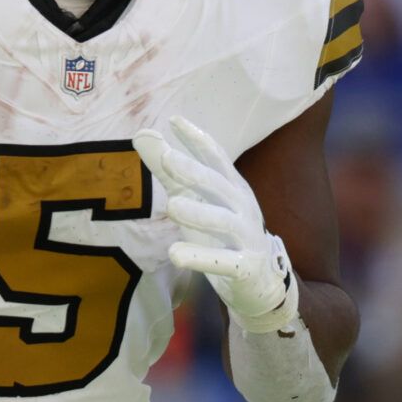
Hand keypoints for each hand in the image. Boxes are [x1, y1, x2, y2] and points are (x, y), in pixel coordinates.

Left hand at [133, 116, 297, 334]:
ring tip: (172, 206)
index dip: (197, 139)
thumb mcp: (195, 199)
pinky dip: (201, 258)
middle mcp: (242, 207)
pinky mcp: (245, 267)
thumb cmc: (222, 233)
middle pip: (219, 185)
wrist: (260, 281)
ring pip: (224, 222)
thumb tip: (141, 135)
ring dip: (199, 213)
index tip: (174, 121)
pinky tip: (175, 255)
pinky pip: (224, 262)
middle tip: (166, 158)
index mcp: (232, 187)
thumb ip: (168, 171)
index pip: (216, 158)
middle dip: (194, 171)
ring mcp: (247, 237)